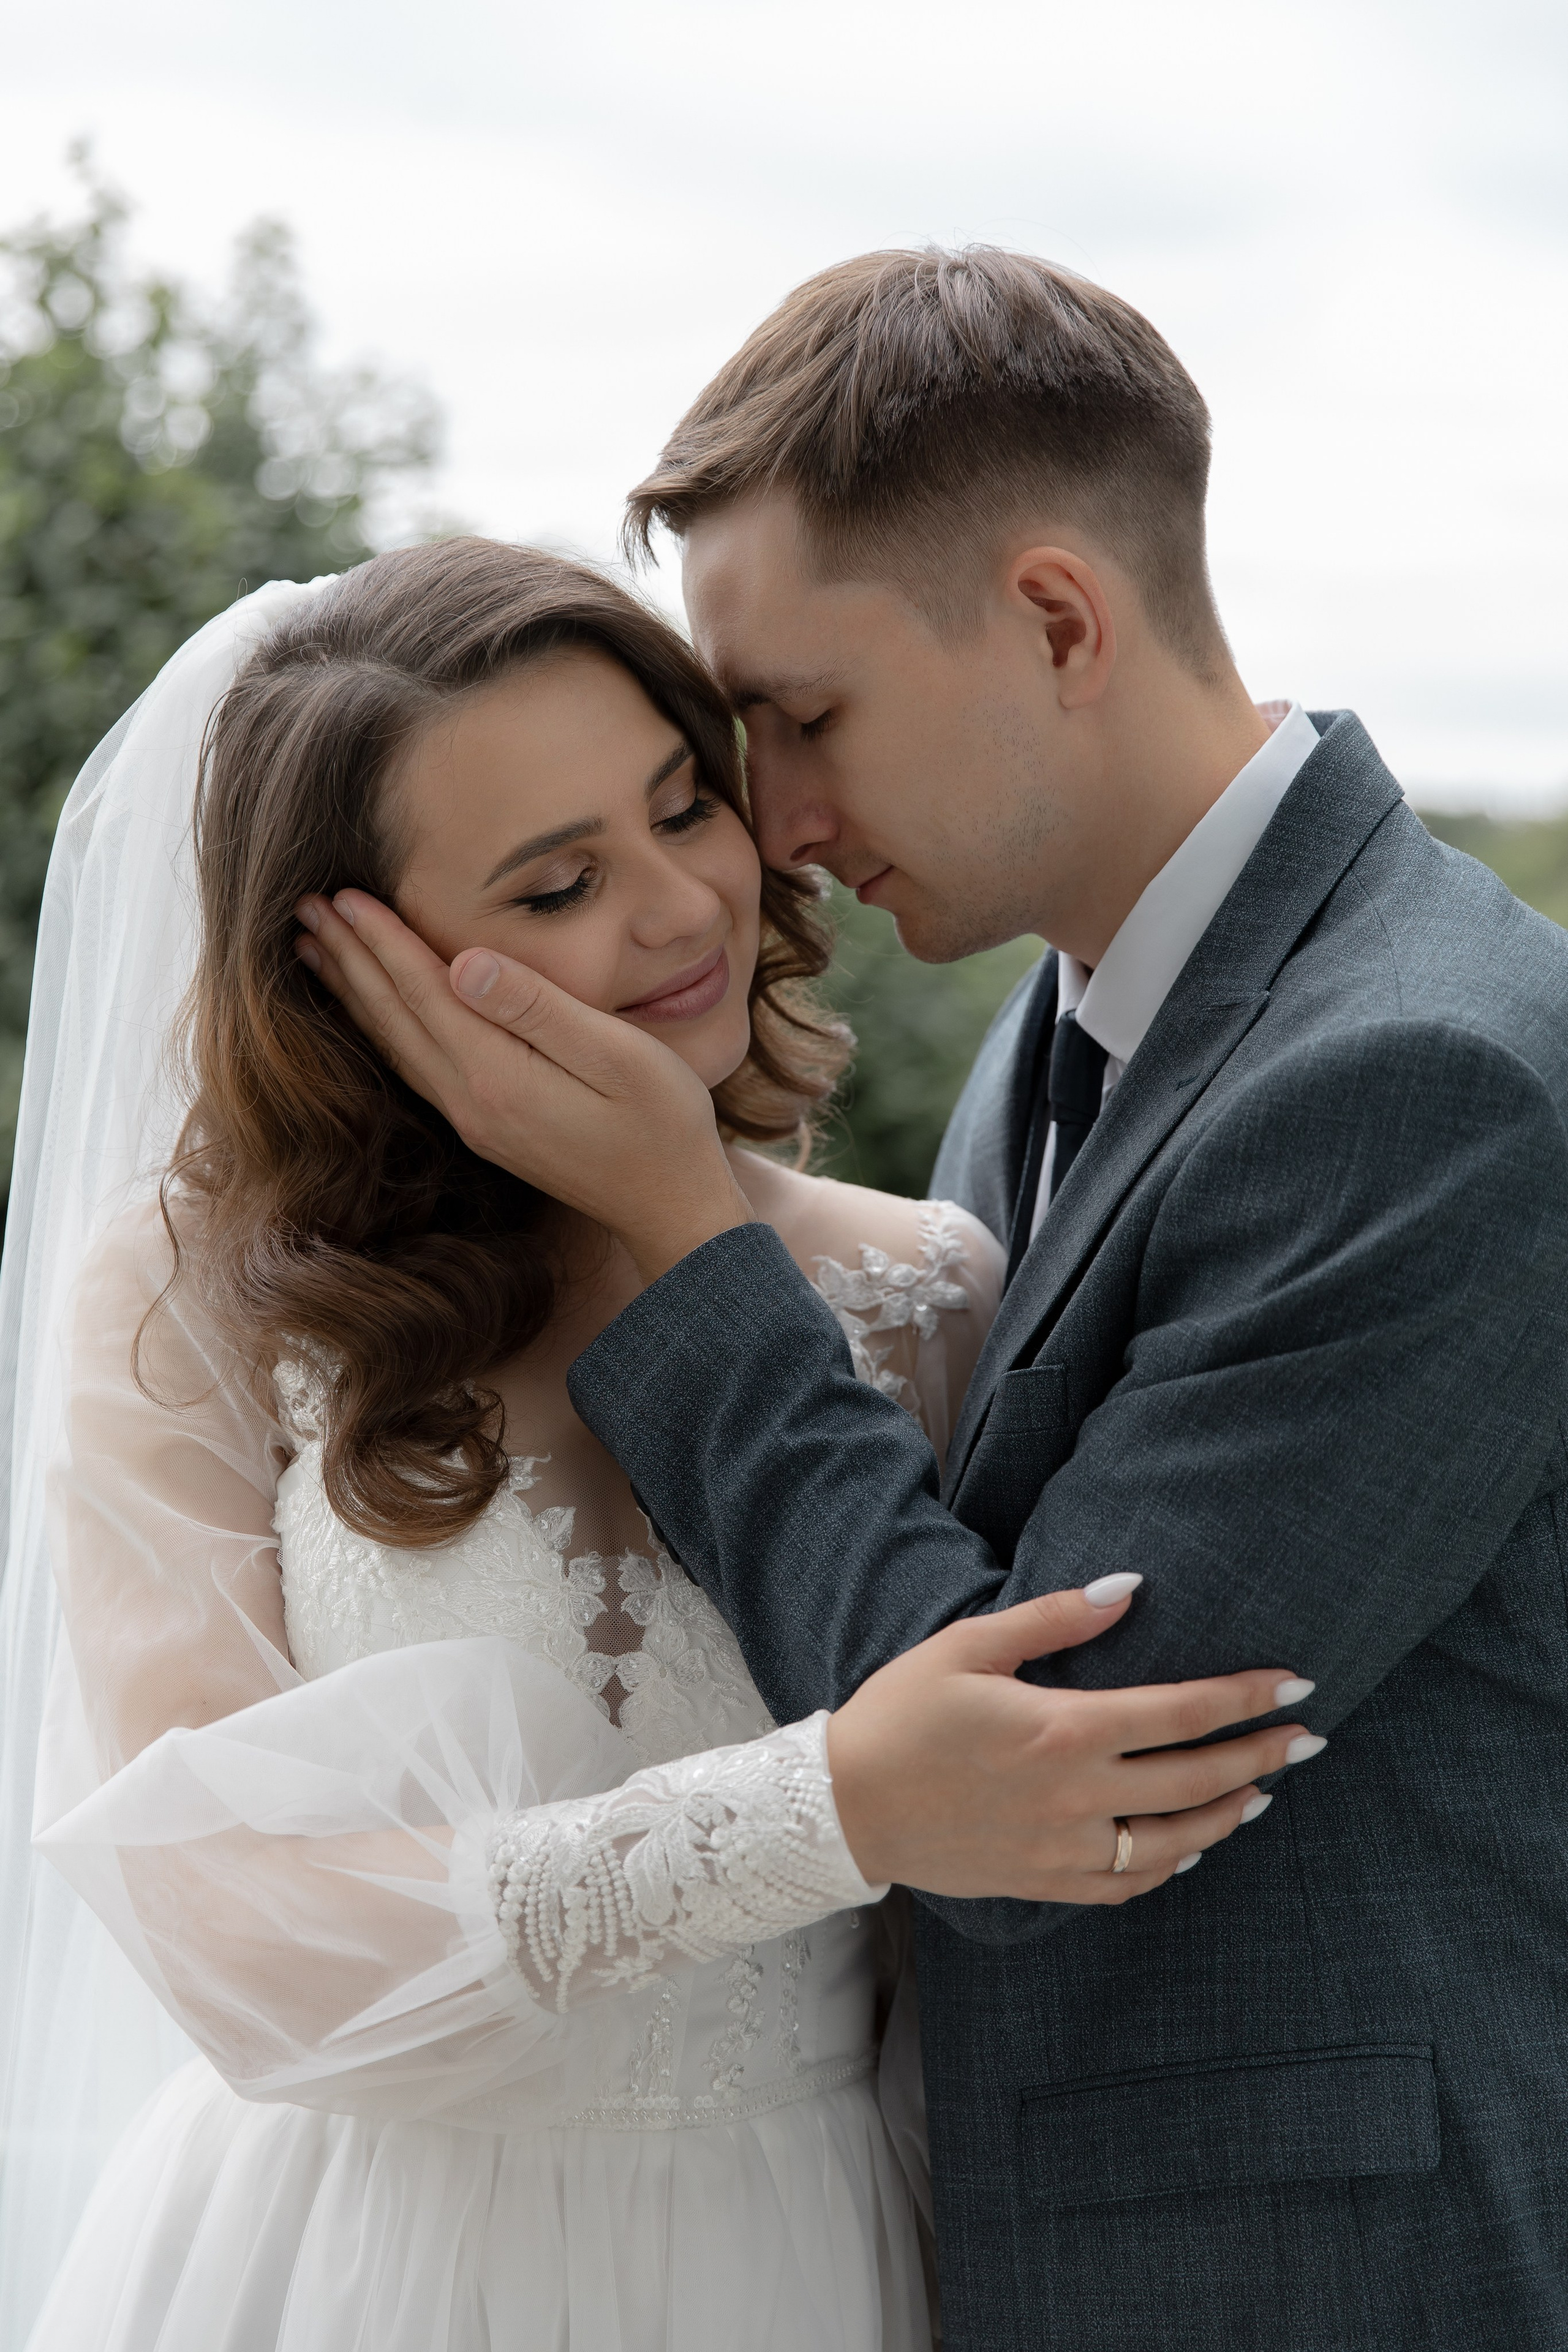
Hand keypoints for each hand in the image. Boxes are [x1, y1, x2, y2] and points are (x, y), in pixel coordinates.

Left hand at [295, 892, 752, 1277]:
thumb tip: (464, 964)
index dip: (383, 940)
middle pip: (394, 1018)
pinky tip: (373, 1013)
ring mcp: (473, 1121)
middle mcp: (470, 1102)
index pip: (425, 993)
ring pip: (395, 1045)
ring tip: (315, 951)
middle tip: (304, 906)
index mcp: (499, 1076)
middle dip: (350, 959)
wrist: (671, 1208)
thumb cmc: (664, 1124)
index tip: (344, 894)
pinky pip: (414, 1067)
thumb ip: (539, 1009)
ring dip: (354, 993)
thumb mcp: (619, 1056)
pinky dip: (382, 1030)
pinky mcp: (485, 1128)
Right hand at [825, 1579, 1321, 1900]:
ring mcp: (1064, 1848)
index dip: (1247, 1698)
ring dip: (1229, 1814)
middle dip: (1263, 1755)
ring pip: (1176, 1842)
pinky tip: (1192, 1847)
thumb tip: (1130, 1588)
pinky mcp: (1044, 1882)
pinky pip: (1129, 1882)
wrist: (845, 1806)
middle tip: (1310, 1738)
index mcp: (1064, 1729)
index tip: (1296, 1684)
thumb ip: (1054, 1618)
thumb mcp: (970, 1644)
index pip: (1184, 1712)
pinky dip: (1172, 1865)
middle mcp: (1077, 1796)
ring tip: (1264, 1790)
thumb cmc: (902, 1712)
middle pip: (1197, 1779)